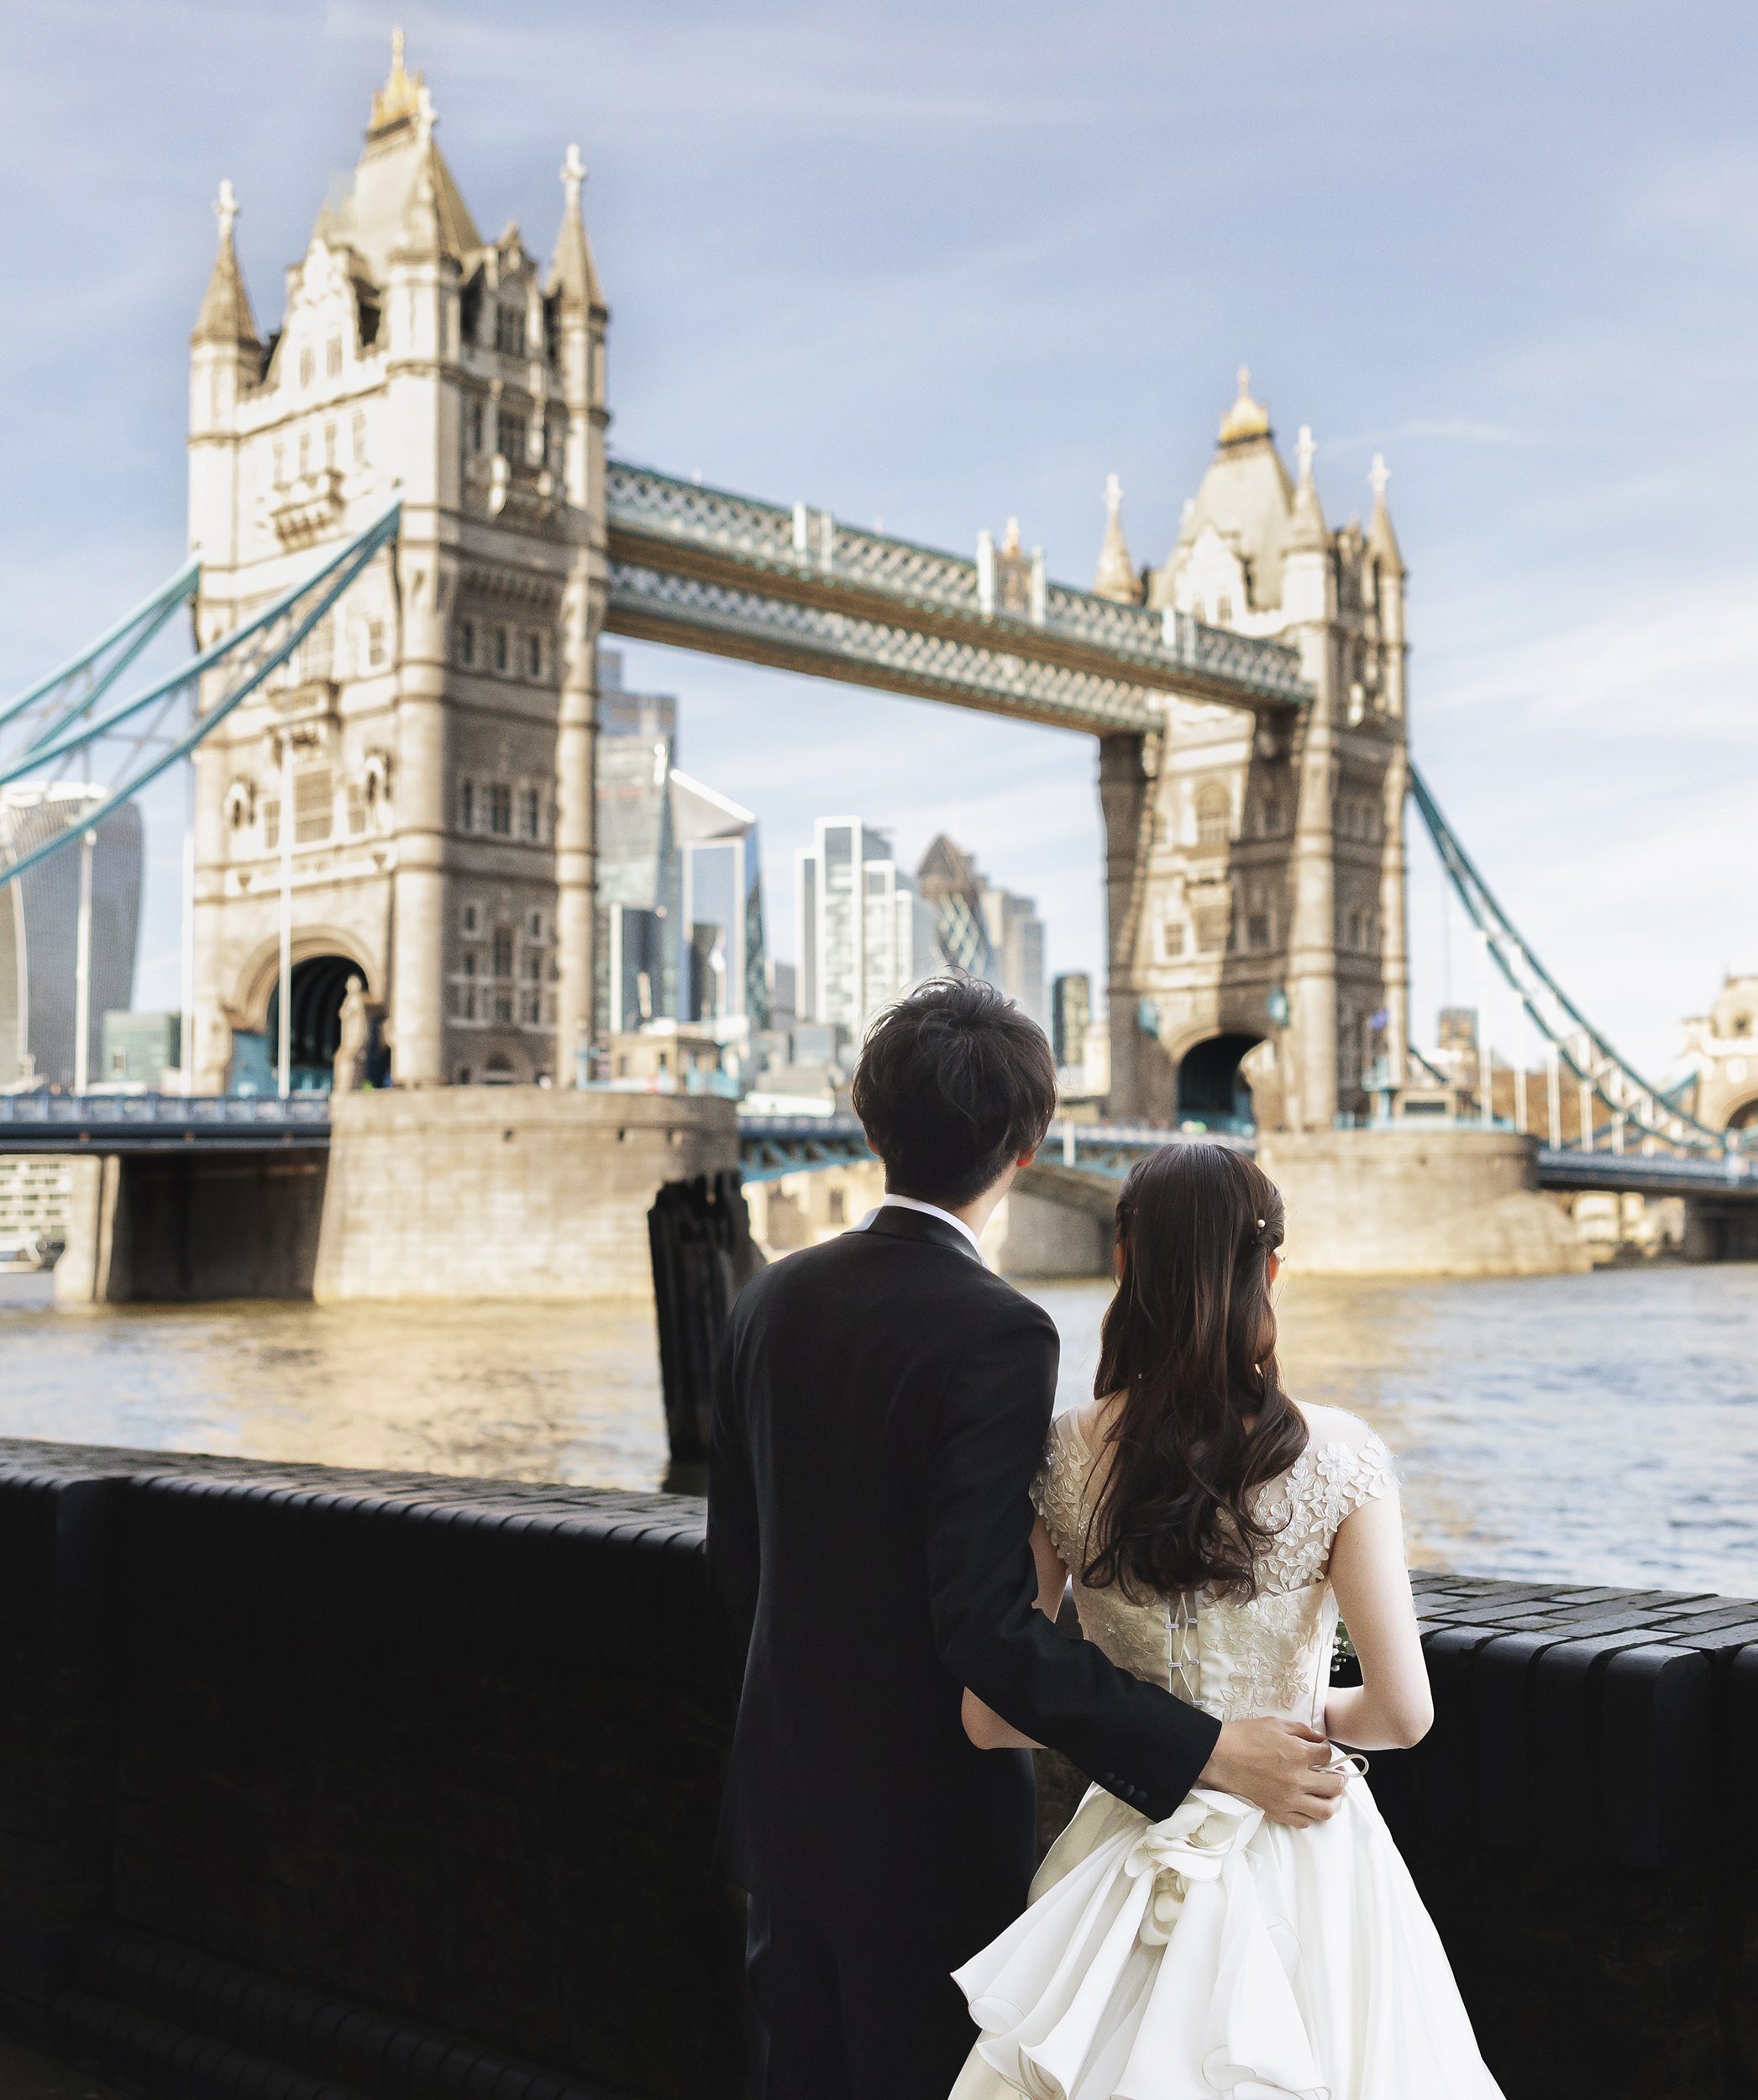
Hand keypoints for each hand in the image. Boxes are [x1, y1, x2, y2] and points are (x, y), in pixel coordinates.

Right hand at [1199, 1717, 1345, 1827]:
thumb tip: (1320, 1739)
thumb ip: (1302, 1731)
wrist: (1218, 1757)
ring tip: (1329, 1795)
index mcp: (1299, 1754)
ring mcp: (1288, 1800)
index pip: (1328, 1757)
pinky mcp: (1276, 1812)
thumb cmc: (1244, 1737)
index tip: (1322, 1753)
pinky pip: (1304, 1822)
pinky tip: (1306, 1805)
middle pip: (1335, 1786)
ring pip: (1325, 1810)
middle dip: (1339, 1778)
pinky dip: (1310, 1814)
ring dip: (1332, 1802)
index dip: (1328, 1753)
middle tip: (1336, 1775)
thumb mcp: (1275, 1724)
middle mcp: (1298, 1780)